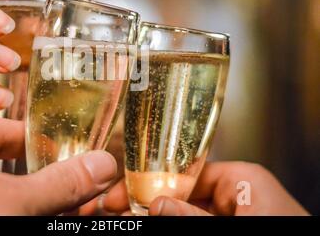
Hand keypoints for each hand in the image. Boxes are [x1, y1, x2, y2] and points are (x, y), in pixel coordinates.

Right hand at [103, 162, 308, 215]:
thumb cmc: (281, 227)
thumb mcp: (234, 226)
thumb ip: (192, 217)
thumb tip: (156, 204)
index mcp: (240, 179)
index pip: (184, 171)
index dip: (150, 182)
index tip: (124, 193)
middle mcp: (234, 193)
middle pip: (179, 193)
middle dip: (147, 202)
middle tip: (118, 209)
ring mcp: (231, 212)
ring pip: (184, 211)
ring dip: (156, 214)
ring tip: (125, 216)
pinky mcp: (230, 223)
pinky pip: (195, 218)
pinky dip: (175, 221)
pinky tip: (149, 220)